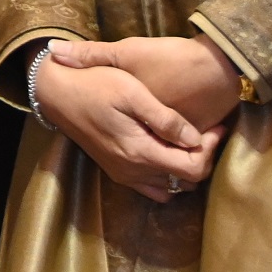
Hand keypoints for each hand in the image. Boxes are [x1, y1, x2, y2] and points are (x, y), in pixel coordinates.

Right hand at [32, 41, 224, 202]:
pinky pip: (152, 187)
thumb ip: (165, 119)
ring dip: (184, 167)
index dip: (210, 149)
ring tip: (188, 140)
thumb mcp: (132, 92)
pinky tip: (165, 150)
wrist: (57, 93)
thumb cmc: (95, 85)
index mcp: (140, 153)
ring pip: (170, 187)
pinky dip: (166, 174)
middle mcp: (133, 172)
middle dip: (201, 157)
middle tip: (205, 130)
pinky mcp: (116, 171)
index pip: (193, 169)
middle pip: (185, 180)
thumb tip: (195, 139)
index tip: (214, 126)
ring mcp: (123, 175)